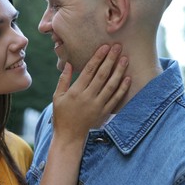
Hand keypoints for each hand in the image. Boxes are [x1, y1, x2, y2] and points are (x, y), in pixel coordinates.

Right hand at [34, 44, 129, 184]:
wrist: (70, 137)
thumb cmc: (61, 116)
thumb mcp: (57, 97)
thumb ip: (63, 80)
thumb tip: (69, 64)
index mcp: (75, 92)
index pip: (89, 71)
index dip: (97, 58)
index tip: (104, 47)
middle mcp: (88, 97)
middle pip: (102, 75)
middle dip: (110, 60)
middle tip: (118, 47)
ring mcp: (98, 105)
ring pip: (111, 85)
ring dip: (119, 71)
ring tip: (125, 59)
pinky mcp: (104, 113)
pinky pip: (115, 98)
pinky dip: (122, 88)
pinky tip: (127, 78)